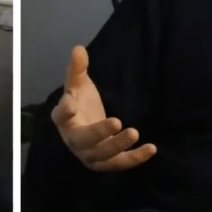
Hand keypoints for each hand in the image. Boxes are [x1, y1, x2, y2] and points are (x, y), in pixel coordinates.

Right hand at [51, 46, 156, 171]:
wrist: (84, 126)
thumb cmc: (80, 103)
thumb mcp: (78, 84)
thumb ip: (77, 68)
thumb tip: (79, 49)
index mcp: (64, 120)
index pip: (60, 117)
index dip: (64, 112)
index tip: (70, 104)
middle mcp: (74, 140)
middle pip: (83, 140)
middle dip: (99, 133)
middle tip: (117, 121)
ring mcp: (90, 154)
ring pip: (102, 156)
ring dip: (118, 146)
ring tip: (135, 132)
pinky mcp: (106, 162)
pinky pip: (119, 163)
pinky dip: (135, 158)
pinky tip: (151, 148)